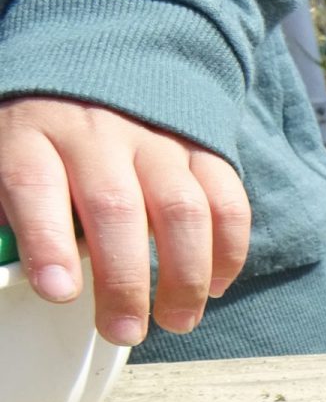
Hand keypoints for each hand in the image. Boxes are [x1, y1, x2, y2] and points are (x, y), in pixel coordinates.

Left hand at [0, 97, 250, 345]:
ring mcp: (157, 140)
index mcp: (31, 135)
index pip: (34, 184)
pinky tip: (213, 287)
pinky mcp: (203, 151)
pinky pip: (227, 203)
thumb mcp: (5, 164)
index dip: (47, 241)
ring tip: (177, 320)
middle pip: (116, 208)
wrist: (103, 71)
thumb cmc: (44, 143)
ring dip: (184, 275)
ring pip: (182, 209)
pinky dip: (228, 252)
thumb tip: (12, 274)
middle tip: (125, 331)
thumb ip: (9, 216)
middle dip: (124, 280)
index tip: (59, 293)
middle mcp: (96, 133)